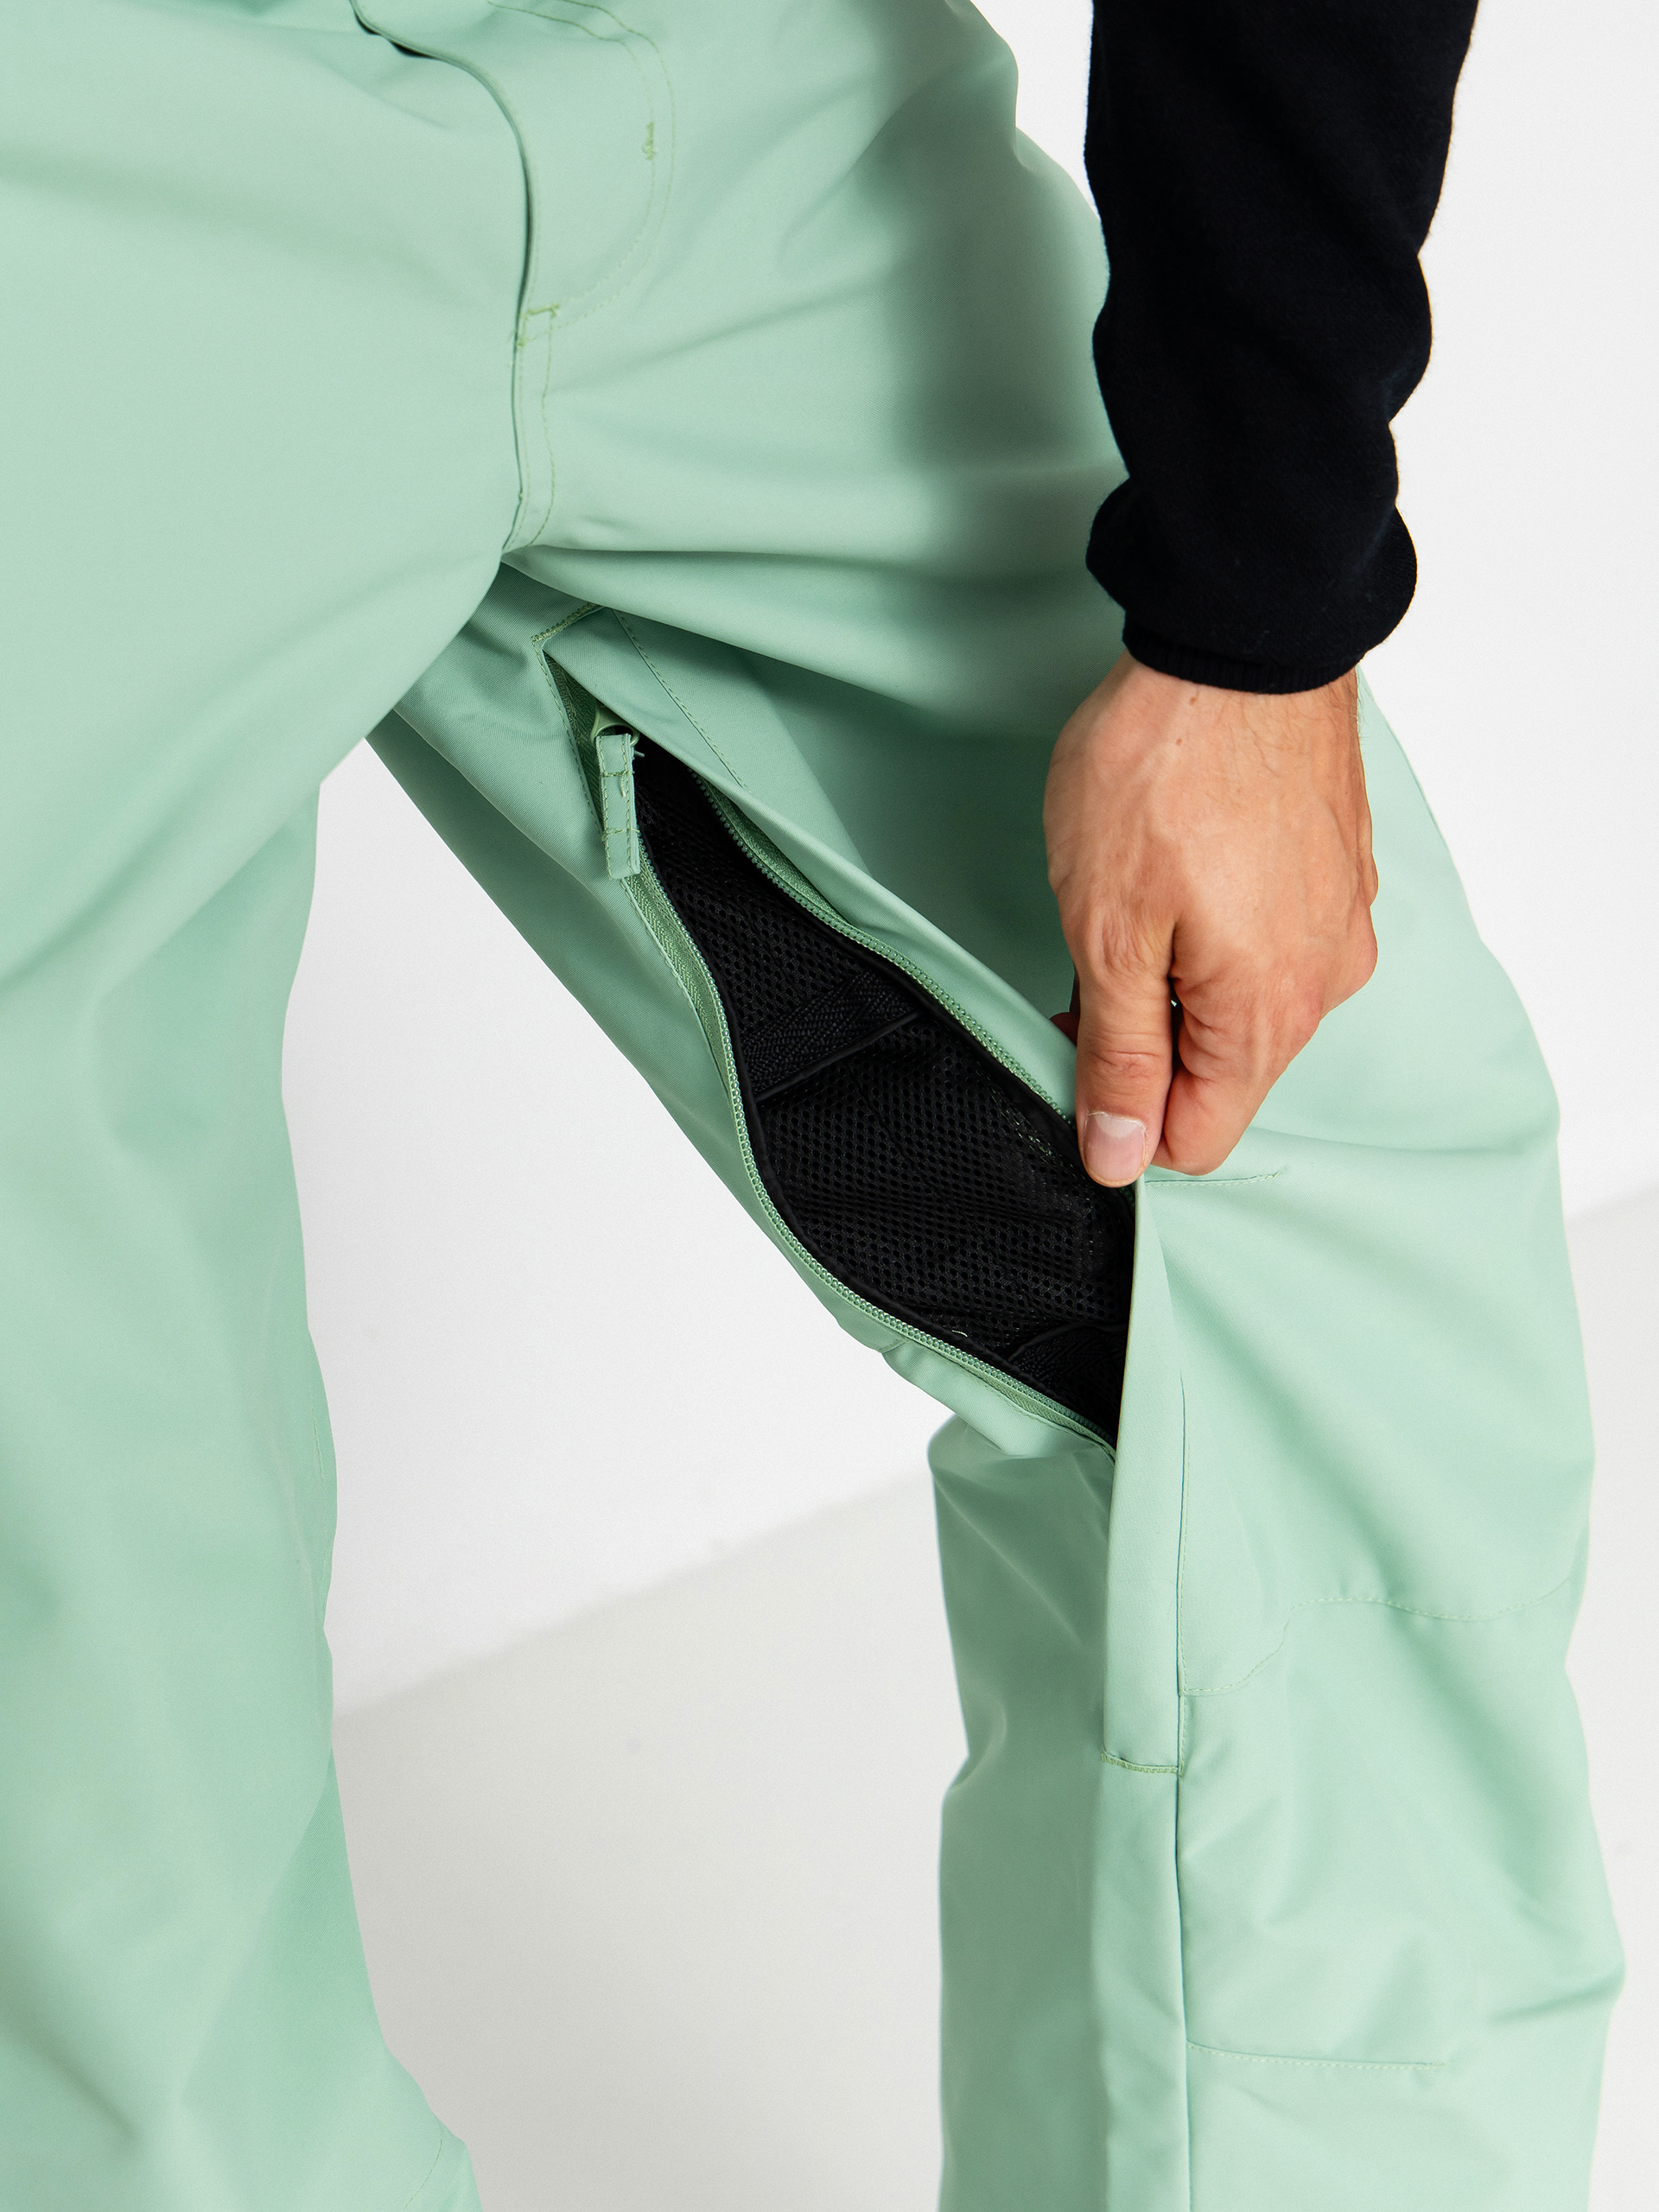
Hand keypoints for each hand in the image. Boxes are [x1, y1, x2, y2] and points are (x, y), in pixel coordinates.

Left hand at [1043, 654, 1377, 1185]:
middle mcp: (1326, 981)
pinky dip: (1221, 924)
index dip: (1122, 1114)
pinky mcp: (1338, 868)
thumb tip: (1120, 1156)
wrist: (1240, 636)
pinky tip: (1183, 862)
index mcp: (1270, 1015)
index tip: (1075, 1042)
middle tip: (1087, 959)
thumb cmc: (1164, 772)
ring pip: (1245, 1002)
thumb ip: (1118, 1054)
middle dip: (1146, 1037)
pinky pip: (1274, 938)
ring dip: (1180, 976)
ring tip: (1135, 893)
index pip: (1198, 1140)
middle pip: (1222, 1072)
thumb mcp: (1108, 932)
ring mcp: (1341, 920)